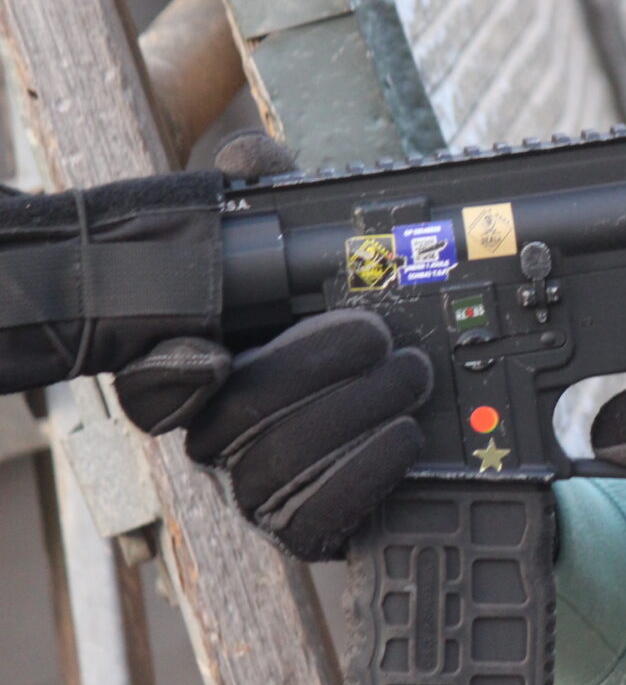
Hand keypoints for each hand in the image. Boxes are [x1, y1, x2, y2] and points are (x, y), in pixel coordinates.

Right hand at [113, 132, 430, 559]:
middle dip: (311, 371)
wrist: (416, 391)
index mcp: (204, 369)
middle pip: (231, 424)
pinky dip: (364, 475)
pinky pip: (316, 522)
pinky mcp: (309, 526)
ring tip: (411, 374)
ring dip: (353, 414)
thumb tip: (250, 158)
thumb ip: (275, 197)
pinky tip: (405, 435)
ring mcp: (261, 489)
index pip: (150, 389)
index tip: (213, 351)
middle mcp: (222, 434)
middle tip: (380, 337)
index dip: (168, 377)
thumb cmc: (344, 316)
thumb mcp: (313, 244)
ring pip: (277, 470)